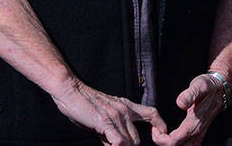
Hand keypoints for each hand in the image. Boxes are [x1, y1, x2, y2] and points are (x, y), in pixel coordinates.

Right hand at [49, 77, 166, 145]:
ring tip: (108, 144)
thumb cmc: (84, 103)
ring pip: (130, 142)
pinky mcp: (106, 121)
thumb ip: (112, 131)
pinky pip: (119, 142)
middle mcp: (125, 110)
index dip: (160, 125)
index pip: (152, 113)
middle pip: (137, 139)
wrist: (71, 90)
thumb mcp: (104, 116)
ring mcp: (117, 115)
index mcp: (127, 106)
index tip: (160, 135)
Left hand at [152, 72, 226, 145]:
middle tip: (156, 132)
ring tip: (162, 136)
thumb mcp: (199, 85)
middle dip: (164, 144)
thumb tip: (180, 103)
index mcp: (195, 123)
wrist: (220, 88)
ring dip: (172, 144)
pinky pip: (188, 145)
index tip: (154, 129)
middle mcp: (197, 131)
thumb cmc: (208, 86)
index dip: (161, 139)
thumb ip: (190, 94)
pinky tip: (171, 137)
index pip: (174, 141)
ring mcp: (199, 133)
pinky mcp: (199, 132)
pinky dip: (178, 144)